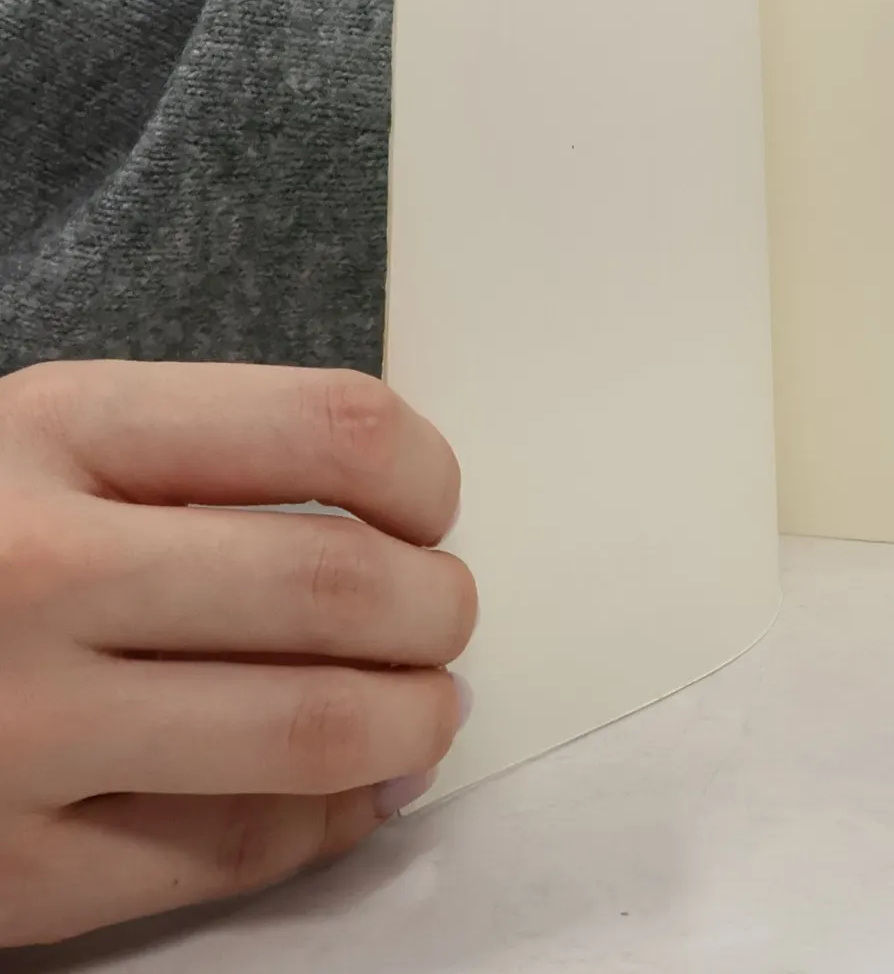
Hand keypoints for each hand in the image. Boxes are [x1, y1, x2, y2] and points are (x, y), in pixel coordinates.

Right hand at [0, 361, 475, 946]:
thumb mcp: (40, 442)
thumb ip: (201, 462)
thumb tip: (405, 536)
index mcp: (55, 430)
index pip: (330, 426)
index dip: (425, 475)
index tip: (431, 510)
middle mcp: (31, 572)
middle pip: (339, 587)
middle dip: (438, 611)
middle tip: (442, 619)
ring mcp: (9, 731)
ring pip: (308, 731)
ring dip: (414, 721)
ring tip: (424, 708)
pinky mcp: (0, 873)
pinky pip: (226, 855)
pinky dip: (330, 825)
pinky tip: (353, 794)